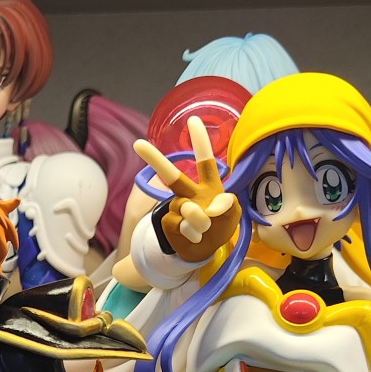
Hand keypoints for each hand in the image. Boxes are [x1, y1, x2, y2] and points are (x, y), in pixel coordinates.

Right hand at [134, 116, 238, 263]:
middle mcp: (190, 193)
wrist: (204, 250)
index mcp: (208, 186)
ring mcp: (178, 207)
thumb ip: (226, 205)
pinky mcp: (169, 223)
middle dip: (155, 160)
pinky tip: (195, 237)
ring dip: (201, 222)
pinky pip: (180, 224)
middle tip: (138, 145)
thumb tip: (209, 207)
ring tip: (205, 230)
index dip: (200, 141)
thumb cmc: (220, 227)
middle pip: (172, 176)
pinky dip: (192, 233)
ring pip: (186, 208)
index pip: (205, 161)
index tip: (192, 120)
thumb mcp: (232, 215)